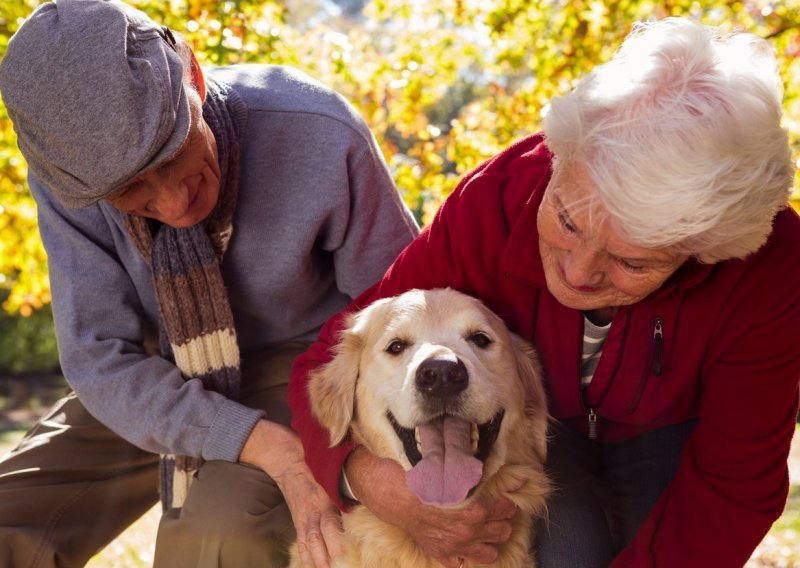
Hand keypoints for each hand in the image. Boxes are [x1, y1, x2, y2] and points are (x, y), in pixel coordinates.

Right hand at [241, 419, 344, 566]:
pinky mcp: (297, 520)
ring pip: (308, 542)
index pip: (329, 524)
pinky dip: (305, 555)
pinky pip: (301, 541)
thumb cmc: (317, 465)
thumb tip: (370, 496)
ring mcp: (303, 517)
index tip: (342, 554)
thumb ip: (348, 487)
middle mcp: (312, 511)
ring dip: (314, 560)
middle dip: (324, 557)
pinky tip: (308, 566)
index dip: (334, 540)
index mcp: (323, 499)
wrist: (289, 461)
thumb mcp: (333, 473)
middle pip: (317, 539)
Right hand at [345, 446, 518, 566]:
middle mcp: (471, 532)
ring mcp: (457, 547)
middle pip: (504, 531)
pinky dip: (467, 553)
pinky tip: (464, 541)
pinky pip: (464, 563)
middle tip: (493, 510)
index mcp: (478, 510)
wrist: (396, 494)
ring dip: (489, 539)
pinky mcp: (443, 554)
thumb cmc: (426, 478)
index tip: (500, 496)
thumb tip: (523, 479)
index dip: (504, 501)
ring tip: (483, 528)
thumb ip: (494, 477)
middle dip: (500, 520)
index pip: (507, 509)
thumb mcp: (460, 472)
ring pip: (491, 552)